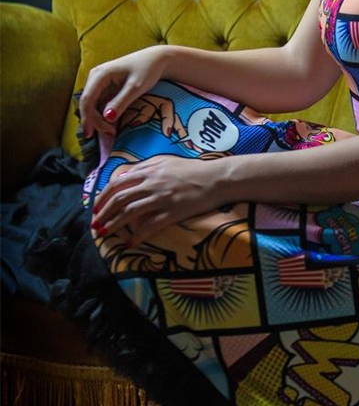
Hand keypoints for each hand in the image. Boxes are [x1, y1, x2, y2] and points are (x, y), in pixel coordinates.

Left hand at [91, 155, 224, 244]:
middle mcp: (152, 184)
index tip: (95, 207)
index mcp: (149, 170)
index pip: (117, 183)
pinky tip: (130, 244)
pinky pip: (150, 226)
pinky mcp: (173, 212)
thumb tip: (124, 176)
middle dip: (103, 213)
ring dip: (114, 225)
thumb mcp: (165, 161)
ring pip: (130, 213)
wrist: (216, 178)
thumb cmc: (192, 169)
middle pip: (119, 199)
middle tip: (95, 224)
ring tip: (105, 234)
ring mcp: (162, 199)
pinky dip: (137, 236)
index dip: (102, 197)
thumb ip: (144, 167)